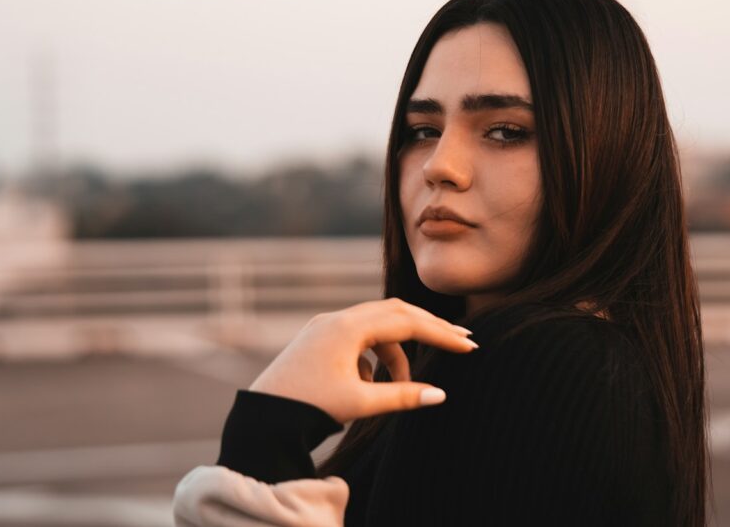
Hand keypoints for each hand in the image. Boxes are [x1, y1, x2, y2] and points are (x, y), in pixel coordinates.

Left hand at [248, 298, 477, 423]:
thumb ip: (403, 396)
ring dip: (398, 350)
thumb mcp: (360, 404)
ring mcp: (326, 326)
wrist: (261, 418)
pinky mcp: (319, 337)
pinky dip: (375, 355)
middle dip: (429, 327)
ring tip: (405, 382)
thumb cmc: (309, 409)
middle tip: (460, 341)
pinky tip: (371, 383)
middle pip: (396, 312)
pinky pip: (358, 336)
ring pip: (377, 324)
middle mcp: (337, 319)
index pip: (407, 322)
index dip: (441, 334)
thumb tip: (440, 395)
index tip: (468, 346)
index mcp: (348, 329)